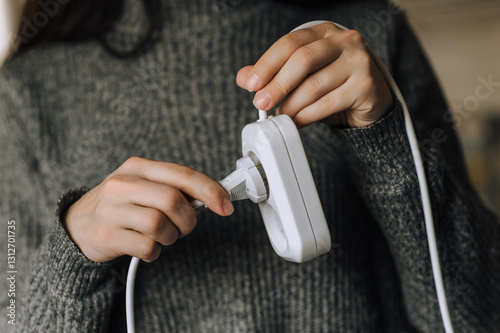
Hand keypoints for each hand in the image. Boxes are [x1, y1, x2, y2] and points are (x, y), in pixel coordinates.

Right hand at [62, 157, 233, 262]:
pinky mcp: (106, 235)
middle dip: (188, 220)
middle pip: (172, 200)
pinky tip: (148, 246)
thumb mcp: (144, 185)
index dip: (210, 190)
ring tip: (163, 235)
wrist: (78, 223)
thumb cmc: (123, 203)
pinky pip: (146, 247)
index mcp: (138, 167)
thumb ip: (175, 188)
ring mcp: (111, 210)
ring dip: (171, 236)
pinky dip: (155, 251)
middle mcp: (122, 184)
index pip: (182, 175)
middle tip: (185, 227)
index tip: (226, 206)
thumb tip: (214, 198)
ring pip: (159, 225)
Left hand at [236, 22, 393, 127]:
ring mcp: (358, 61)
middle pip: (303, 60)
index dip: (267, 64)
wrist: (370, 100)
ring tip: (281, 115)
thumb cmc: (333, 84)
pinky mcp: (366, 85)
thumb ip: (273, 74)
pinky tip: (297, 122)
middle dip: (277, 84)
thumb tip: (244, 78)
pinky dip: (307, 116)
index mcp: (324, 32)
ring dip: (292, 105)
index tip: (251, 84)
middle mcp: (344, 41)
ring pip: (314, 85)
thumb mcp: (302, 76)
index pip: (290, 43)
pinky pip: (328, 103)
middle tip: (261, 103)